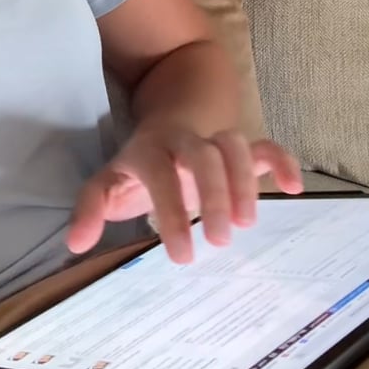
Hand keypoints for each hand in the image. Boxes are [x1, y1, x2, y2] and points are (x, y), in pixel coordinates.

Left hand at [67, 126, 302, 263]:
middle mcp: (185, 142)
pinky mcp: (244, 145)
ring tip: (245, 223)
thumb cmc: (142, 163)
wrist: (173, 113)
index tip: (182, 255)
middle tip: (219, 240)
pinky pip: (267, 145)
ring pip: (235, 145)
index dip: (170, 212)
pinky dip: (283, 162)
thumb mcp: (111, 181)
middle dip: (213, 194)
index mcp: (150, 151)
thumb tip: (75, 244)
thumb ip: (92, 209)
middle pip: (203, 155)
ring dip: (244, 182)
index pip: (159, 176)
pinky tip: (293, 188)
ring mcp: (217, 140)